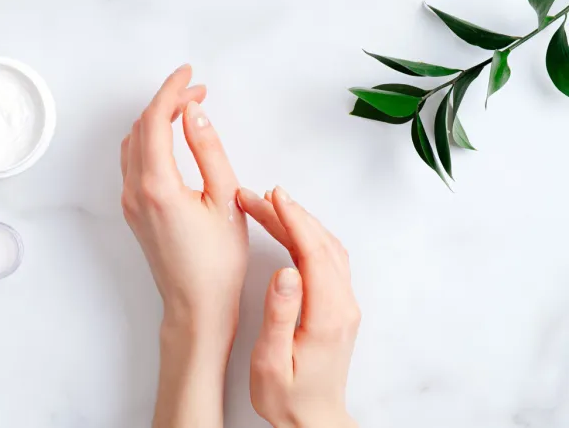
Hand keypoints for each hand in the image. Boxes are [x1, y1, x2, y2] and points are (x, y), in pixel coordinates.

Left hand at [121, 65, 247, 427]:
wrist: (196, 307)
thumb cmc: (217, 263)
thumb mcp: (225, 199)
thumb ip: (208, 150)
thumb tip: (194, 113)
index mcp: (157, 185)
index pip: (156, 120)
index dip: (172, 90)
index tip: (190, 75)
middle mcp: (134, 190)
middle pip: (141, 127)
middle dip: (167, 102)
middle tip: (197, 92)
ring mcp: (129, 202)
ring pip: (133, 144)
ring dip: (156, 121)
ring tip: (188, 111)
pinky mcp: (133, 212)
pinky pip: (132, 163)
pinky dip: (149, 141)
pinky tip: (171, 141)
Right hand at [238, 186, 360, 427]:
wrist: (313, 419)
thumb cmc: (288, 397)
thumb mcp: (271, 362)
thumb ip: (279, 315)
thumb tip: (285, 272)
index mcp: (327, 316)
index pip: (313, 253)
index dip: (292, 220)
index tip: (272, 196)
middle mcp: (342, 306)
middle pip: (320, 243)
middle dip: (290, 213)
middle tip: (256, 196)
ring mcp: (344, 305)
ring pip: (326, 248)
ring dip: (299, 222)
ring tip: (267, 206)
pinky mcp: (338, 307)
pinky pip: (327, 260)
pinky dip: (307, 237)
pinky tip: (289, 231)